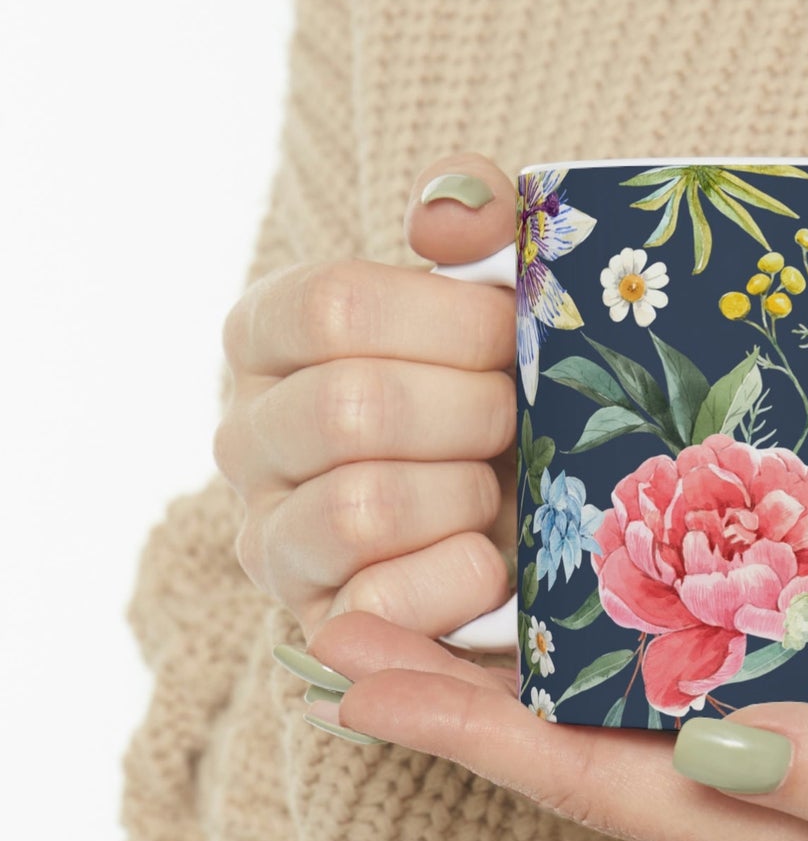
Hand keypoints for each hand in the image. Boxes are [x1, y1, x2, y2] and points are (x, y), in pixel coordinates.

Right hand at [215, 154, 519, 642]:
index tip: (515, 334)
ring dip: (466, 495)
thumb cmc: (501, 389)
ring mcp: (271, 538)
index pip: (332, 306)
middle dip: (474, 413)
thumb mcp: (497, 290)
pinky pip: (381, 603)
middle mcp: (246, 435)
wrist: (527, 515)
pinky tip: (493, 559)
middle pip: (353, 408)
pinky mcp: (317, 623)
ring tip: (499, 488)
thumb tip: (445, 217)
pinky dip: (460, 577)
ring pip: (361, 507)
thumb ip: (478, 220)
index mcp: (270, 335)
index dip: (450, 322)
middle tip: (520, 419)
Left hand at [300, 608, 807, 840]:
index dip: (476, 736)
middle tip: (341, 634)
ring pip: (613, 714)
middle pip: (576, 751)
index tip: (362, 683)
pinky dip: (597, 640)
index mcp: (788, 823)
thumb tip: (723, 755)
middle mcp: (761, 791)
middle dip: (454, 701)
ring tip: (413, 608)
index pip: (597, 782)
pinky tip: (562, 590)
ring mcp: (779, 746)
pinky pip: (675, 676)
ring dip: (508, 669)